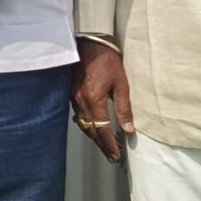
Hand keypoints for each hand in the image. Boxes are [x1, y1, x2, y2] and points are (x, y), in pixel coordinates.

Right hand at [73, 38, 134, 163]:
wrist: (89, 43)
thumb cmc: (108, 61)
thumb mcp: (121, 84)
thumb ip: (124, 108)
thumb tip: (129, 129)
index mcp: (94, 99)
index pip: (102, 129)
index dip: (109, 144)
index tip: (116, 154)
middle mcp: (81, 101)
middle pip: (90, 130)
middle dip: (101, 145)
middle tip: (111, 156)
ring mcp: (74, 98)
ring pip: (83, 124)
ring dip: (94, 137)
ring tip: (104, 146)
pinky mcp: (72, 94)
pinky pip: (78, 115)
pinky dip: (86, 126)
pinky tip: (92, 128)